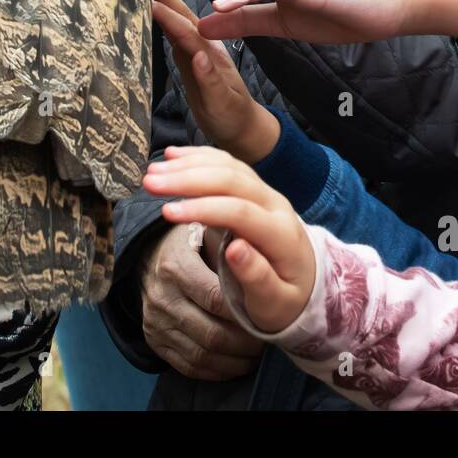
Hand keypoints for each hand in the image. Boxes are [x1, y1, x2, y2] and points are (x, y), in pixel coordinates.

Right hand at [138, 221, 264, 380]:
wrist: (149, 256)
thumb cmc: (192, 242)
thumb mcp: (208, 231)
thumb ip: (231, 245)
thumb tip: (262, 261)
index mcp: (175, 266)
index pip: (216, 299)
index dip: (245, 311)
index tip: (267, 314)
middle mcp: (162, 297)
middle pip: (212, 334)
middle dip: (245, 343)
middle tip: (267, 340)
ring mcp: (155, 322)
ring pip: (202, 356)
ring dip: (235, 362)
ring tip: (256, 354)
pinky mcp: (153, 340)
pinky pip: (188, 367)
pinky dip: (216, 371)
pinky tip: (235, 364)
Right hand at [145, 146, 315, 334]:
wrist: (307, 281)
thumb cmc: (286, 299)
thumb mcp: (275, 302)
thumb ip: (258, 278)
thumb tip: (235, 250)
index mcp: (282, 234)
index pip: (241, 212)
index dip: (203, 208)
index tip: (167, 212)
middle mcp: (275, 204)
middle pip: (232, 179)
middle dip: (188, 178)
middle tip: (150, 182)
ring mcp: (265, 191)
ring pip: (227, 165)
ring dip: (188, 164)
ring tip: (153, 171)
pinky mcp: (254, 187)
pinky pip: (226, 162)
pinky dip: (198, 156)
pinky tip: (173, 155)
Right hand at [150, 0, 279, 163]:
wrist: (244, 128)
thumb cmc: (232, 117)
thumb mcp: (222, 104)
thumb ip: (210, 81)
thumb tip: (198, 57)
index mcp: (210, 56)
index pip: (186, 28)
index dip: (167, 11)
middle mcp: (202, 50)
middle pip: (180, 17)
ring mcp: (197, 53)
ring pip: (178, 22)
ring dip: (162, 2)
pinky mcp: (192, 60)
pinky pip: (177, 34)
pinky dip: (165, 19)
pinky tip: (152, 9)